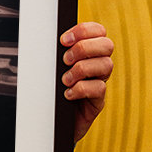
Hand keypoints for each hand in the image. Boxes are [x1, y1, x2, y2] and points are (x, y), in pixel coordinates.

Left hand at [60, 21, 113, 142]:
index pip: (98, 31)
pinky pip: (99, 88)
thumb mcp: (52, 67)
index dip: (84, 30)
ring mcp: (99, 82)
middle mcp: (97, 65)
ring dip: (81, 69)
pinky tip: (67, 93)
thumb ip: (56, 52)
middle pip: (107, 45)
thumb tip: (44, 36)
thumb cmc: (50, 90)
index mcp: (88, 52)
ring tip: (65, 79)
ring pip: (106, 65)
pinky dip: (81, 89)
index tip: (64, 40)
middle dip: (83, 48)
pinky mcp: (98, 101)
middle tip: (65, 60)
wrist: (51, 120)